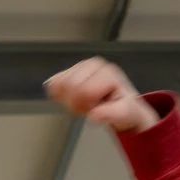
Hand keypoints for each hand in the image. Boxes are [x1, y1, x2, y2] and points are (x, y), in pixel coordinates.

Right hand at [44, 58, 159, 132]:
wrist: (121, 103)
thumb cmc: (124, 107)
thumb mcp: (125, 114)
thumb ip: (111, 114)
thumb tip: (94, 115)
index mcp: (106, 72)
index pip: (82, 90)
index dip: (86, 105)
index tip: (95, 110)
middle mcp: (93, 65)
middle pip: (69, 86)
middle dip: (76, 103)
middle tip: (88, 107)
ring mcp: (80, 66)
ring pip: (59, 85)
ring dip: (68, 100)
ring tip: (84, 103)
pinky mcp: (69, 70)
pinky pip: (54, 84)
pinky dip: (60, 96)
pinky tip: (74, 98)